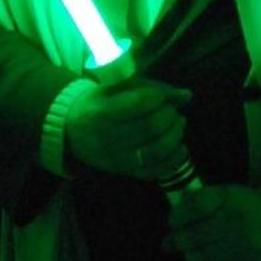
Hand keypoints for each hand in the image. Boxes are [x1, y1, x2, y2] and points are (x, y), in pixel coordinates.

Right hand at [65, 76, 193, 180]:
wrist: (74, 131)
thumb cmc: (101, 103)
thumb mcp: (118, 88)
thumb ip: (151, 88)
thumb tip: (186, 96)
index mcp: (102, 112)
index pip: (139, 103)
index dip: (158, 97)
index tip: (160, 95)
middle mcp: (108, 138)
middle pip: (151, 127)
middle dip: (169, 115)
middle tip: (172, 110)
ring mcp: (117, 159)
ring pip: (156, 151)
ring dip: (175, 136)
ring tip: (178, 124)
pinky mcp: (126, 172)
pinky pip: (155, 171)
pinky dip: (174, 159)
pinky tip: (180, 146)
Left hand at [163, 183, 260, 260]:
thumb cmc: (254, 209)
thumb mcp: (230, 195)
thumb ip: (200, 205)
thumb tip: (170, 230)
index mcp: (232, 199)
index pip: (194, 207)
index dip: (177, 217)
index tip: (175, 221)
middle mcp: (237, 223)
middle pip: (190, 237)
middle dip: (178, 240)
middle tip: (179, 240)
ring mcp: (243, 248)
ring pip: (198, 258)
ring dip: (190, 256)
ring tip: (195, 251)